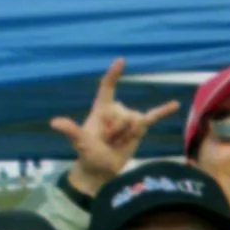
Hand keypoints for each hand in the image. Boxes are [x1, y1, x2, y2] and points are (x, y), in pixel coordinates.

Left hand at [50, 59, 180, 194]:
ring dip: (126, 137)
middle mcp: (116, 110)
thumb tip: (54, 123)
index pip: (107, 87)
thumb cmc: (87, 153)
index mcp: (100, 108)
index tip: (121, 60)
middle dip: (116, 131)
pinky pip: (153, 117)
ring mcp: (129, 118)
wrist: (101, 169)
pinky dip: (164, 111)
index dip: (113, 74)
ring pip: (135, 122)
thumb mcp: (79, 142)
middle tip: (106, 142)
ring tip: (116, 145)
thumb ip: (71, 130)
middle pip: (122, 114)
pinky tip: (175, 104)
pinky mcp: (139, 128)